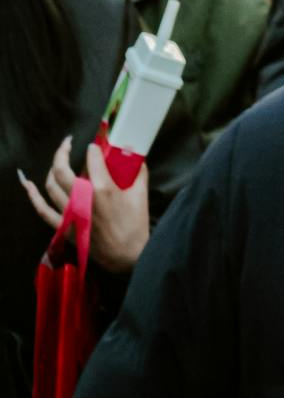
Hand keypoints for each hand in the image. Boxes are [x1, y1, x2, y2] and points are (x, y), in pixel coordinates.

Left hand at [20, 137, 150, 273]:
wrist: (127, 255)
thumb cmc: (136, 223)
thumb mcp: (141, 193)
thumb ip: (137, 169)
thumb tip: (132, 151)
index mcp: (103, 188)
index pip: (92, 157)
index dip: (93, 147)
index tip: (95, 145)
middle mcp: (82, 199)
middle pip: (62, 169)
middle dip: (63, 151)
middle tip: (68, 142)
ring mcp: (70, 213)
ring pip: (51, 185)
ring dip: (52, 168)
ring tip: (59, 160)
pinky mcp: (64, 226)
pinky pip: (43, 210)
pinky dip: (34, 196)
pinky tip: (29, 185)